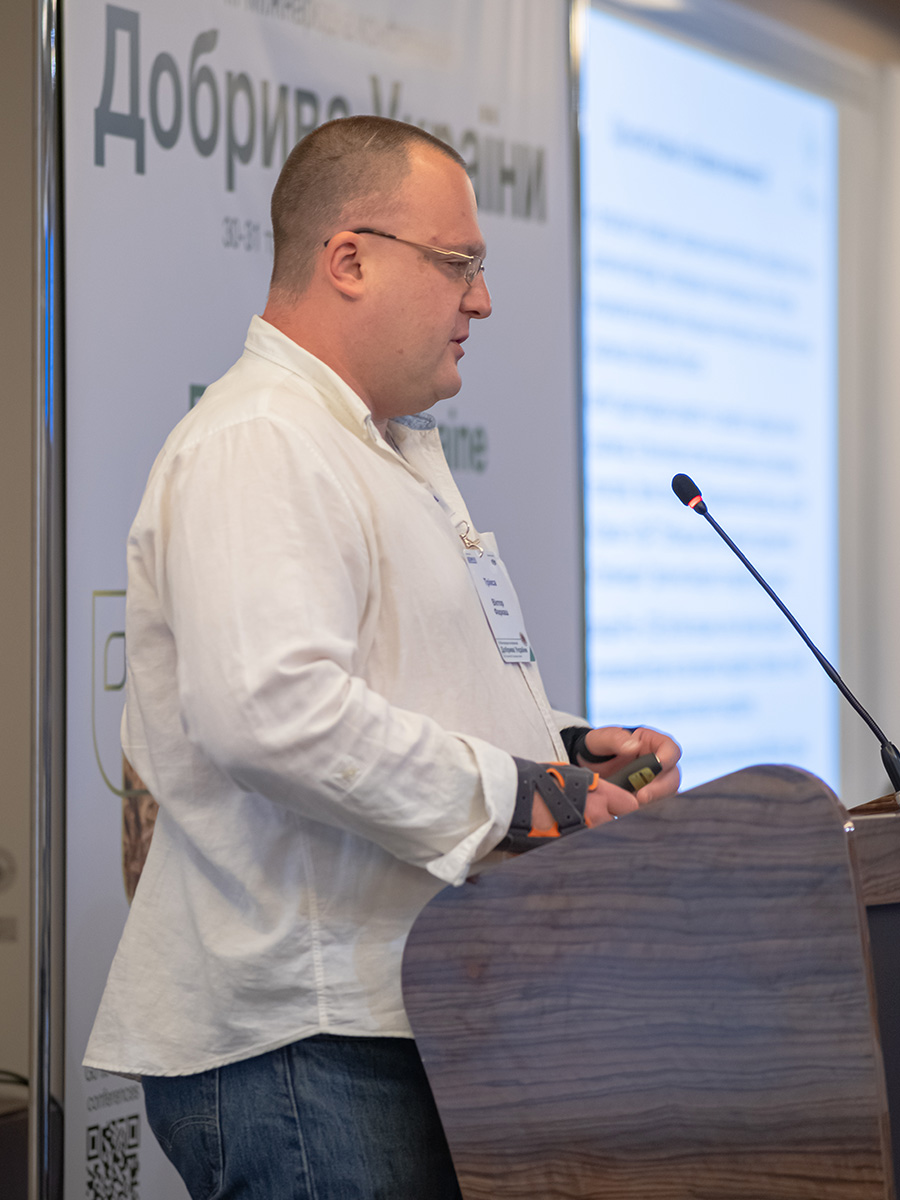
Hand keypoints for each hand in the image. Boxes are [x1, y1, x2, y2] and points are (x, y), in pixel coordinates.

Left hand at [530, 725, 680, 834]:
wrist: (588, 766)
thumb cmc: (596, 747)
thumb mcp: (601, 739)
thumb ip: (615, 739)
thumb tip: (634, 747)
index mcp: (651, 742)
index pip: (671, 749)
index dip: (668, 758)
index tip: (659, 766)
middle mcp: (658, 762)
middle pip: (672, 776)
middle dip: (660, 788)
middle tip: (641, 797)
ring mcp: (655, 781)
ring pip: (666, 794)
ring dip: (653, 801)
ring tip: (632, 805)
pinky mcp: (648, 797)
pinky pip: (655, 805)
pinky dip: (646, 809)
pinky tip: (631, 811)